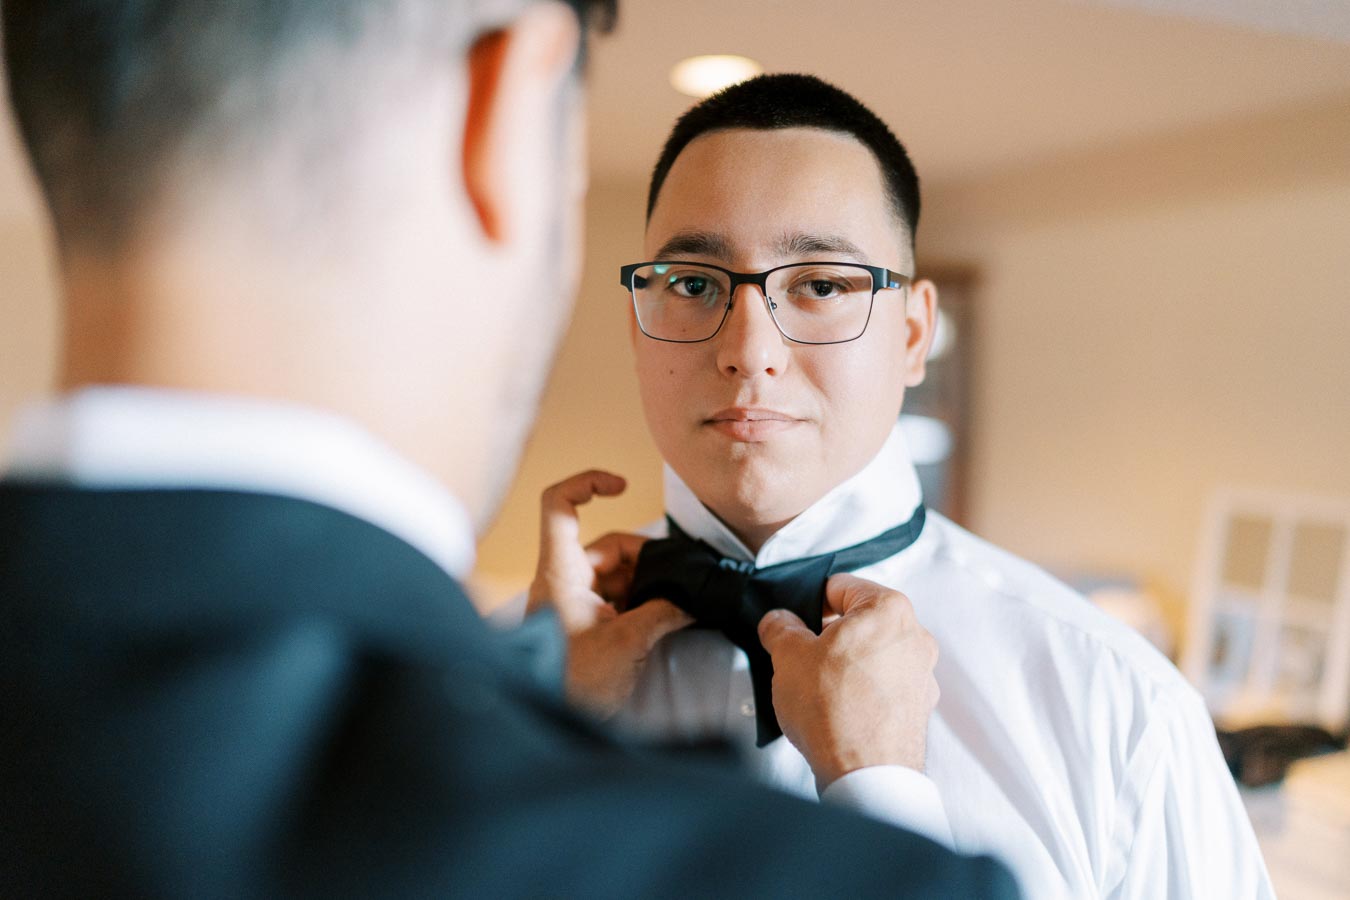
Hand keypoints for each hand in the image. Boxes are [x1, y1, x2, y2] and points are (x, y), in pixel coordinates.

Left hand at [527, 470, 692, 717]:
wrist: (551, 725)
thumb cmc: (573, 684)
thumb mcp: (627, 642)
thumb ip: (664, 611)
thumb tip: (694, 596)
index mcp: (560, 573)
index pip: (559, 506)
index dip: (588, 483)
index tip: (622, 485)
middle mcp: (564, 582)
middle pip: (609, 547)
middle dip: (648, 560)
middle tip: (679, 582)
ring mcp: (574, 605)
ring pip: (618, 576)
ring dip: (650, 586)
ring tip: (678, 605)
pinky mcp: (586, 626)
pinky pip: (618, 601)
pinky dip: (643, 604)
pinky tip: (668, 619)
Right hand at [758, 573, 939, 791]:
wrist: (865, 774)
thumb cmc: (835, 711)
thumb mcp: (788, 656)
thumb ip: (781, 627)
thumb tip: (779, 622)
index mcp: (888, 610)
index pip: (841, 587)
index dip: (810, 602)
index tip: (797, 620)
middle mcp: (915, 637)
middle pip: (861, 621)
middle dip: (830, 636)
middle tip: (804, 656)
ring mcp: (922, 675)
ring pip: (874, 654)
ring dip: (848, 664)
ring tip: (820, 688)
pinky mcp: (919, 708)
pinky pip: (885, 686)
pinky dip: (864, 691)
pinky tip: (839, 709)